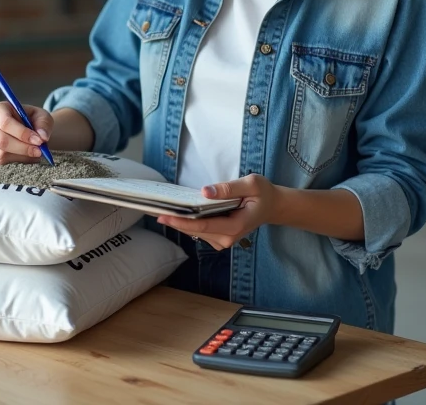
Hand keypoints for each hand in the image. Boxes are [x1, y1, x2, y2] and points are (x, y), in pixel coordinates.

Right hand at [0, 102, 53, 165]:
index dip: (22, 133)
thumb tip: (42, 137)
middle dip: (23, 148)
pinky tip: (25, 156)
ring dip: (22, 156)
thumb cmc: (34, 121)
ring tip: (35, 152)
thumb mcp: (43, 117)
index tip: (39, 140)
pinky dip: (16, 161)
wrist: (28, 131)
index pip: (5, 122)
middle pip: (1, 140)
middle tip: (39, 151)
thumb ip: (44, 125)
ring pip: (1, 153)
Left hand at [157, 174, 280, 250]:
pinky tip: (177, 211)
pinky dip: (187, 221)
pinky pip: (199, 230)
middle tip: (152, 209)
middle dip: (175, 220)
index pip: (203, 226)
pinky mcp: (219, 237)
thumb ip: (229, 188)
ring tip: (160, 208)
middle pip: (195, 230)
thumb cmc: (263, 194)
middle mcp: (227, 238)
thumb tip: (206, 192)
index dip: (182, 221)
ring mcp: (222, 240)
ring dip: (179, 221)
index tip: (164, 215)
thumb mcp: (251, 184)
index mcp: (235, 227)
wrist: (272, 206)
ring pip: (195, 232)